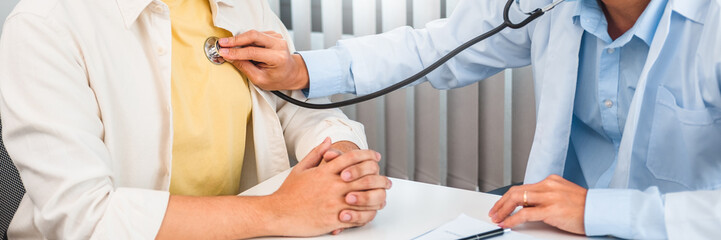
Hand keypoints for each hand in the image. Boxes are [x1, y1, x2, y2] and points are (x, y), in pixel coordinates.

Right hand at [218, 30, 309, 90]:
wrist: (292, 73)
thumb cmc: (278, 79)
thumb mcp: (260, 79)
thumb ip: (244, 67)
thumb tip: (229, 57)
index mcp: (278, 58)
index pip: (253, 51)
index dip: (236, 52)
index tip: (223, 52)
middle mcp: (279, 44)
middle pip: (253, 35)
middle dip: (235, 40)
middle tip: (221, 43)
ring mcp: (277, 37)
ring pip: (254, 34)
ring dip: (240, 40)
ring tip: (228, 47)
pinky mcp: (274, 35)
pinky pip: (256, 35)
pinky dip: (246, 40)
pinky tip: (241, 47)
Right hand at [267, 138, 389, 236]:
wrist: (278, 213)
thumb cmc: (288, 193)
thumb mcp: (301, 168)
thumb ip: (317, 153)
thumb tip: (328, 140)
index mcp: (325, 172)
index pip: (352, 158)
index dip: (367, 155)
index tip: (375, 157)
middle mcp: (332, 186)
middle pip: (364, 177)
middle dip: (379, 178)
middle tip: (386, 180)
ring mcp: (334, 202)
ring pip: (364, 198)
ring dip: (377, 197)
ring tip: (383, 197)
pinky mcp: (333, 218)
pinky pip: (356, 217)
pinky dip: (367, 215)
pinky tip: (370, 212)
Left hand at [488, 175, 586, 234]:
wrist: (601, 211)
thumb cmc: (585, 207)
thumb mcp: (563, 196)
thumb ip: (546, 198)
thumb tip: (528, 207)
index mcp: (550, 181)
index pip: (523, 187)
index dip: (508, 197)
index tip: (501, 205)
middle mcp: (548, 185)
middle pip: (516, 191)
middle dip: (501, 203)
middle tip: (494, 212)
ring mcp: (549, 197)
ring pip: (517, 199)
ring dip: (503, 210)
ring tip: (497, 218)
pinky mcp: (551, 210)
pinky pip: (525, 214)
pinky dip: (512, 219)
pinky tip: (507, 223)